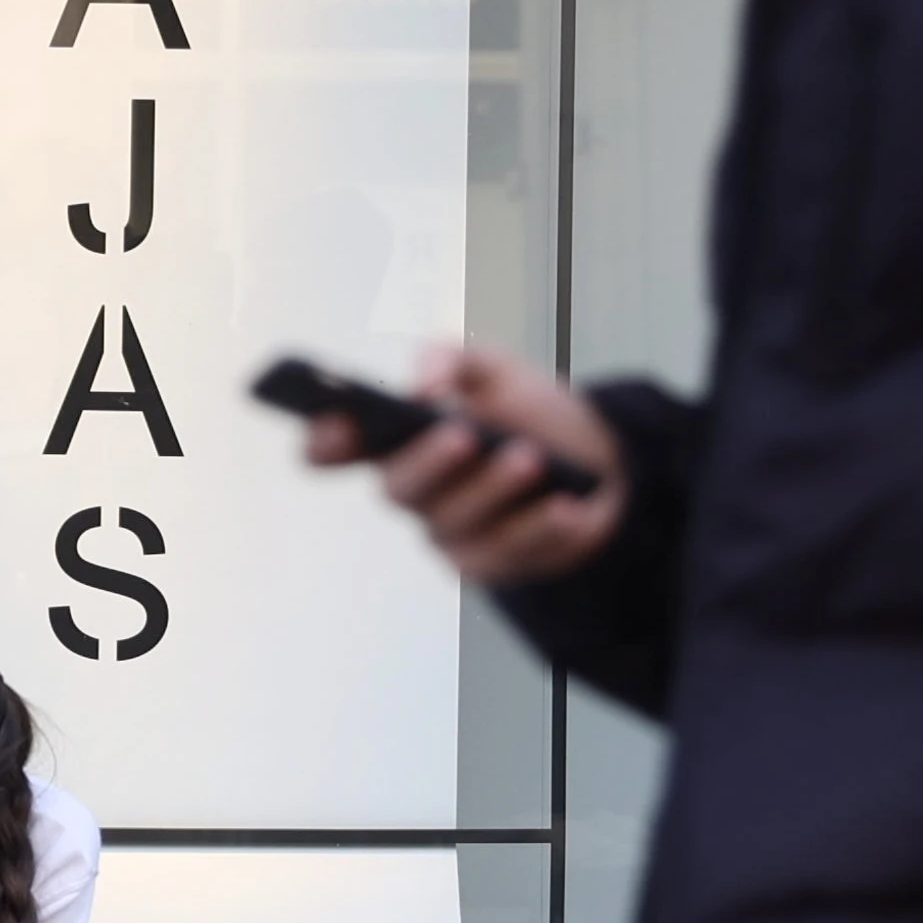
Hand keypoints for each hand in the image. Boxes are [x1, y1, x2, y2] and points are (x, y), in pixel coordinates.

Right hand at [300, 345, 624, 587]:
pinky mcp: (487, 564)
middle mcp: (411, 489)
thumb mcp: (493, 370)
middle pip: (397, 488)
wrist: (599, 460)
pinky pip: (505, 554)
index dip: (322, 442)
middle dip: (429, 462)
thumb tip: (417, 384)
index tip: (336, 424)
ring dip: (494, 490)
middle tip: (464, 435)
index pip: (334, 451)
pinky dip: (539, 527)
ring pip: (455, 521)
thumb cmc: (528, 413)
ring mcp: (445, 532)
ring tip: (531, 460)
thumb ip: (451, 359)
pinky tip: (564, 506)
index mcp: (395, 440)